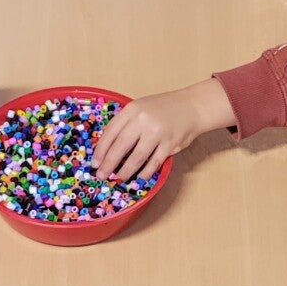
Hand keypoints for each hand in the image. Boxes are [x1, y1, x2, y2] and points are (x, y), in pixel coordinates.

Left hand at [91, 79, 232, 181]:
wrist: (191, 106)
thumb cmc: (163, 109)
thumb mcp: (140, 108)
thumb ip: (125, 124)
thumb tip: (107, 149)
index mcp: (132, 109)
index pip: (110, 132)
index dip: (100, 150)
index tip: (94, 163)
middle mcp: (143, 120)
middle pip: (120, 146)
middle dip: (109, 164)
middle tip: (101, 176)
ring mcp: (157, 132)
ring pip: (136, 157)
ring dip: (125, 171)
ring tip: (119, 178)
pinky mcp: (170, 144)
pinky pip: (154, 163)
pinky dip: (145, 173)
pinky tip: (139, 177)